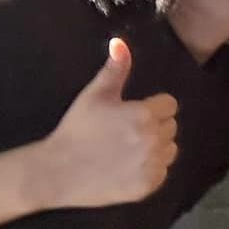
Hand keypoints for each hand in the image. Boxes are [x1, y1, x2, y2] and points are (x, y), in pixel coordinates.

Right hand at [32, 38, 179, 209]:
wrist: (57, 171)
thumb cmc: (77, 130)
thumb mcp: (94, 95)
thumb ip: (115, 69)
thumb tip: (120, 42)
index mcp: (145, 115)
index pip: (169, 105)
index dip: (151, 107)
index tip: (131, 114)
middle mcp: (154, 140)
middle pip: (170, 126)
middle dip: (153, 126)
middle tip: (125, 132)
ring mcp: (152, 165)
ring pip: (170, 148)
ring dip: (156, 147)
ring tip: (127, 148)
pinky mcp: (148, 185)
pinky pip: (162, 171)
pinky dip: (151, 168)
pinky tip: (127, 166)